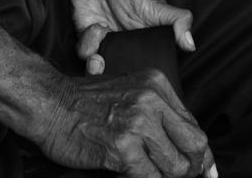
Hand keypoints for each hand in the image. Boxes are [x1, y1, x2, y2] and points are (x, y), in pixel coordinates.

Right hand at [38, 69, 214, 177]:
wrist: (51, 104)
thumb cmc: (87, 103)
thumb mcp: (129, 92)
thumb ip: (159, 114)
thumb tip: (192, 151)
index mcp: (156, 84)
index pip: (194, 126)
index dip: (198, 154)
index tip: (200, 170)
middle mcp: (151, 100)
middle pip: (195, 147)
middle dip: (191, 169)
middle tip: (177, 177)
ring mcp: (137, 124)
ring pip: (176, 168)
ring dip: (164, 177)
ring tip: (147, 172)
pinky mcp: (123, 149)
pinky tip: (130, 173)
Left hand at [70, 0, 195, 74]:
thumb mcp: (156, 1)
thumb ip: (175, 19)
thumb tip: (191, 45)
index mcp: (145, 44)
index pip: (145, 72)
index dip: (140, 81)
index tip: (136, 79)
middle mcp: (125, 48)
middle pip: (119, 77)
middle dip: (112, 79)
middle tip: (109, 66)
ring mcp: (106, 44)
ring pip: (99, 70)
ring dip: (96, 65)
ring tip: (103, 35)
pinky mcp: (87, 36)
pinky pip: (84, 51)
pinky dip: (88, 44)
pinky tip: (96, 27)